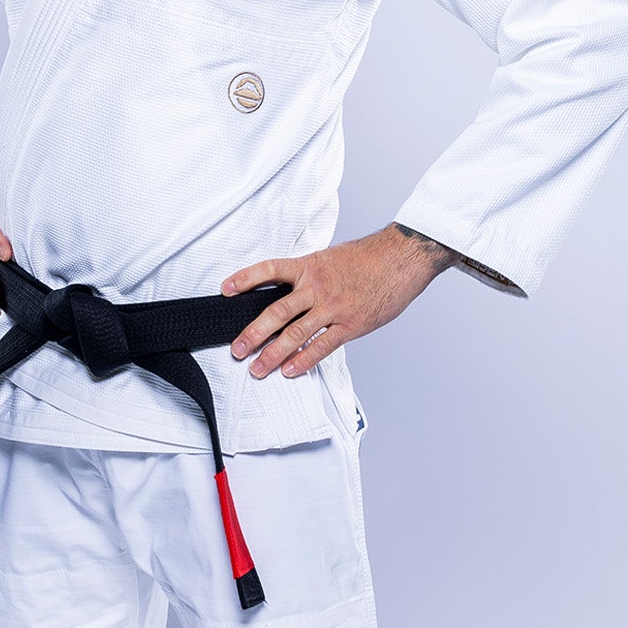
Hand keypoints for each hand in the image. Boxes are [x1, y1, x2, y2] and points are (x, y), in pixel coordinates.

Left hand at [220, 224, 455, 377]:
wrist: (402, 258)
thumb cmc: (368, 258)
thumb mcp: (330, 257)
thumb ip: (308, 275)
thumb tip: (288, 292)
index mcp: (309, 265)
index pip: (270, 269)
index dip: (245, 278)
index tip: (225, 290)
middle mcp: (317, 286)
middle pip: (277, 311)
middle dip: (254, 333)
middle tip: (237, 349)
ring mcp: (334, 306)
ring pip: (296, 333)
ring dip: (273, 354)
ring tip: (257, 368)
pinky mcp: (351, 324)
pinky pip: (322, 345)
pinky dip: (304, 360)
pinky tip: (290, 370)